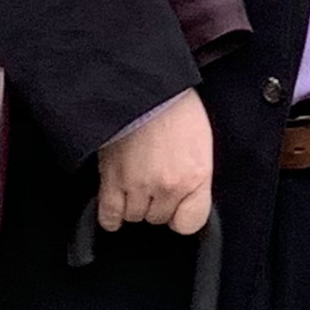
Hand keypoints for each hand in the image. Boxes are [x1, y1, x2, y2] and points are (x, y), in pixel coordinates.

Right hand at [94, 91, 213, 233]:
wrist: (143, 86)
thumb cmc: (174, 107)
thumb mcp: (200, 143)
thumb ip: (195, 176)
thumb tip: (186, 198)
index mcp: (196, 176)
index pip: (190, 223)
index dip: (181, 215)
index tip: (176, 207)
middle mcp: (169, 186)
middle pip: (159, 218)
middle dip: (156, 203)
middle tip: (152, 180)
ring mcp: (139, 185)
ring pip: (134, 216)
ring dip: (133, 204)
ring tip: (134, 182)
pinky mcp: (112, 180)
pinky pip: (109, 216)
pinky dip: (110, 216)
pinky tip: (115, 206)